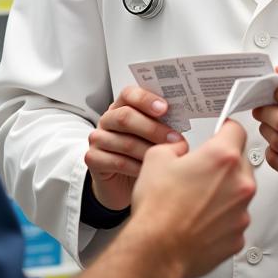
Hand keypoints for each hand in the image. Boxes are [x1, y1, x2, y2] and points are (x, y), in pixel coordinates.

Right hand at [84, 85, 185, 210]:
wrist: (123, 183)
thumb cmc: (142, 154)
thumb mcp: (153, 135)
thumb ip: (162, 123)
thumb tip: (184, 115)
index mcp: (122, 106)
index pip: (130, 94)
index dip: (147, 99)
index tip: (165, 108)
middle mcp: (108, 119)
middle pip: (126, 117)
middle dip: (153, 129)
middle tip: (175, 140)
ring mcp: (98, 138)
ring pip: (124, 141)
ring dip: (149, 151)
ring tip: (167, 159)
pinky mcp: (93, 158)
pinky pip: (116, 161)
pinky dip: (136, 167)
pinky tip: (149, 172)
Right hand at [130, 120, 255, 277]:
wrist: (156, 251)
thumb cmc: (157, 208)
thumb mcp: (157, 157)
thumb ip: (176, 146)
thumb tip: (180, 150)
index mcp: (223, 157)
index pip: (237, 130)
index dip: (225, 128)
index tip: (221, 132)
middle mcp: (240, 184)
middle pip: (240, 162)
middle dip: (223, 163)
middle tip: (199, 171)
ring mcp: (242, 213)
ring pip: (239, 192)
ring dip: (223, 191)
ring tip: (195, 199)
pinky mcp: (238, 237)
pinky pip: (234, 218)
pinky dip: (221, 217)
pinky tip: (199, 219)